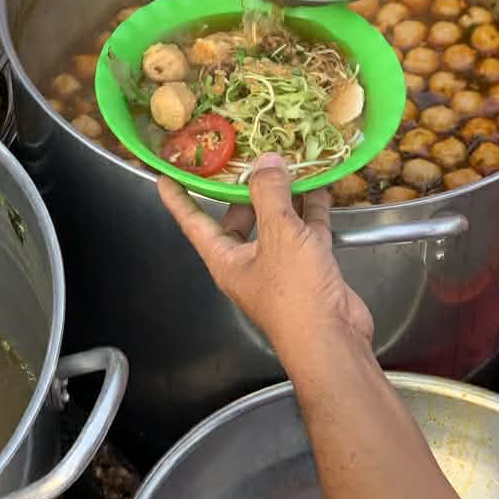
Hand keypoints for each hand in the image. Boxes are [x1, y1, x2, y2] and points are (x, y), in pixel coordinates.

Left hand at [157, 152, 373, 363]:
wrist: (333, 339)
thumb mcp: (279, 234)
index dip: (179, 198)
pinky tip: (318, 187)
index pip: (194, 222)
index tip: (166, 177)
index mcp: (225, 258)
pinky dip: (311, 211)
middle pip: (239, 219)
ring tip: (286, 164)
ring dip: (282, 196)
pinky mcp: (309, 268)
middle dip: (243, 190)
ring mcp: (279, 266)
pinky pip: (306, 231)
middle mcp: (248, 261)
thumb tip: (266, 162)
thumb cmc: (294, 293)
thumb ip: (270, 194)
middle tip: (245, 159)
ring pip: (276, 222)